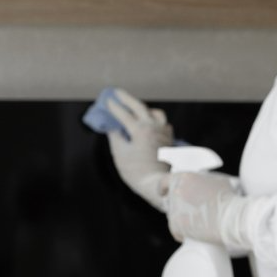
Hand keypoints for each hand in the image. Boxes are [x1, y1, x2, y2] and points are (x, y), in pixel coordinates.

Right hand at [105, 88, 173, 210]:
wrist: (156, 184)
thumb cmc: (135, 171)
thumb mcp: (120, 154)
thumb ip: (116, 137)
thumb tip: (113, 128)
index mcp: (141, 130)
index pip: (124, 114)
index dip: (114, 108)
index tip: (107, 101)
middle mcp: (154, 127)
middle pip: (140, 107)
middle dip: (127, 99)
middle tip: (117, 93)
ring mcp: (164, 133)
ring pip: (156, 113)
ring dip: (144, 108)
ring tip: (135, 109)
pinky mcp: (169, 140)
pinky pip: (163, 123)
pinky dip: (155, 120)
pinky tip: (150, 123)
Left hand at [167, 171, 243, 248]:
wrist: (231, 218)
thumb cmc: (228, 199)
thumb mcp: (218, 182)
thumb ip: (206, 181)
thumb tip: (205, 186)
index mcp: (184, 178)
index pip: (164, 182)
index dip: (164, 188)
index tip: (164, 193)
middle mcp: (176, 192)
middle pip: (171, 201)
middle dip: (180, 207)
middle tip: (194, 213)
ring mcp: (174, 209)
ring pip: (175, 217)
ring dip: (184, 221)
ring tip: (202, 224)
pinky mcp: (175, 226)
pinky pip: (177, 232)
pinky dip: (185, 234)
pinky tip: (197, 234)